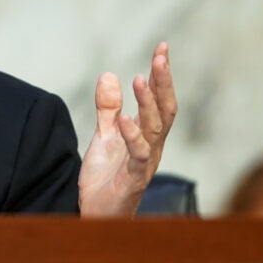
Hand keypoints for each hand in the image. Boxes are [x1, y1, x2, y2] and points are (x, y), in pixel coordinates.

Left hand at [79, 43, 176, 215]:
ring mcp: (145, 162)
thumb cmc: (106, 178)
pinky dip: (131, 135)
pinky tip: (123, 118)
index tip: (162, 47)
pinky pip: (137, 154)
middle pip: (165, 109)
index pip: (159, 99)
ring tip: (141, 78)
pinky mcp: (133, 178)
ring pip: (155, 129)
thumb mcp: (104, 136)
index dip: (161, 75)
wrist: (98, 215)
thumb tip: (109, 74)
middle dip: (164, 82)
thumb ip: (107, 108)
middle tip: (160, 56)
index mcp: (148, 134)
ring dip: (148, 103)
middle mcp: (153, 146)